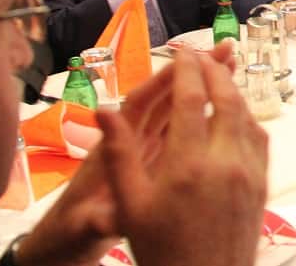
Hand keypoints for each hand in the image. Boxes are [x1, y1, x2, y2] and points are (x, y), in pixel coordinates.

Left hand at [17, 45, 238, 265]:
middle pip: (164, 99)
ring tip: (232, 67)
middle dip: (192, 74)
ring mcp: (144, 151)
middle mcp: (130, 142)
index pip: (139, 106)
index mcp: (113, 148)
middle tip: (225, 51)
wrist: (64, 244)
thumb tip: (107, 216)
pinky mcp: (154, 163)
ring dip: (202, 89)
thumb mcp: (84, 226)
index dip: (162, 82)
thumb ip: (97, 219)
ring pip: (176, 112)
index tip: (190, 61)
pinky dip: (202, 116)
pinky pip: (182, 132)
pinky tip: (226, 108)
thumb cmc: (70, 231)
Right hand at [95, 48, 267, 265]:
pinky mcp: (262, 183)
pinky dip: (245, 116)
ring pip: (246, 115)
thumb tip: (102, 110)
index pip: (192, 99)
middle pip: (226, 98)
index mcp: (188, 165)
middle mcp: (225, 162)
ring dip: (231, 90)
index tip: (181, 51)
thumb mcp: (130, 205)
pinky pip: (258, 137)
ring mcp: (249, 172)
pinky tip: (233, 115)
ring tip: (215, 76)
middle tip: (200, 54)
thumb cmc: (161, 251)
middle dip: (213, 70)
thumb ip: (119, 154)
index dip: (187, 69)